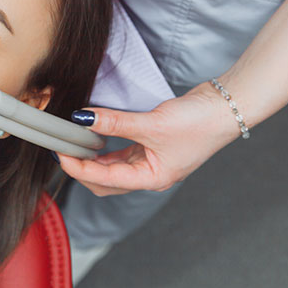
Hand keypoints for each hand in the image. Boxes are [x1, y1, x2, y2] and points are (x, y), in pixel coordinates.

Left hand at [58, 81, 241, 195]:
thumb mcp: (151, 123)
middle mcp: (150, 174)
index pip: (105, 180)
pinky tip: (93, 135)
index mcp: (152, 178)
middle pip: (105, 181)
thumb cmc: (199, 122)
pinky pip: (121, 152)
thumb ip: (115, 122)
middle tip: (62, 148)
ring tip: (72, 141)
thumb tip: (83, 118)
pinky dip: (105, 146)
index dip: (79, 168)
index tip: (60, 152)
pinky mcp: (152, 146)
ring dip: (92, 157)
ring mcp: (151, 161)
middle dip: (82, 168)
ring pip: (111, 167)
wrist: (227, 106)